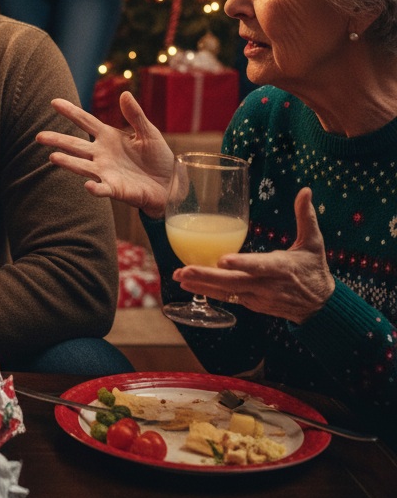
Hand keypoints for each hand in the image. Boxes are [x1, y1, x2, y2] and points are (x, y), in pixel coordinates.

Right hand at [36, 93, 174, 214]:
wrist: (169, 183)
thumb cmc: (157, 157)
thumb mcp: (149, 132)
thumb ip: (135, 115)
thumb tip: (124, 94)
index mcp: (108, 137)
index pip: (85, 121)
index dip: (70, 111)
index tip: (54, 102)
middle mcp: (101, 154)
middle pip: (75, 144)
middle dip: (57, 140)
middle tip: (39, 136)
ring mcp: (105, 172)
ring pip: (82, 166)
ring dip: (68, 162)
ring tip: (53, 157)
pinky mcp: (114, 189)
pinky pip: (102, 188)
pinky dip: (95, 188)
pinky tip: (88, 186)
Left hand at [176, 187, 335, 322]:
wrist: (320, 307)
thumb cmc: (314, 269)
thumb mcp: (313, 243)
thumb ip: (306, 217)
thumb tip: (306, 190)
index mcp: (282, 268)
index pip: (259, 266)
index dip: (241, 263)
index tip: (222, 259)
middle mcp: (267, 285)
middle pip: (234, 282)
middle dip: (208, 277)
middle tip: (185, 270)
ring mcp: (258, 297)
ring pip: (227, 292)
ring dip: (202, 285)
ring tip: (179, 276)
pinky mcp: (251, 304)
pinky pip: (227, 298)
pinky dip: (208, 292)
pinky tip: (188, 284)